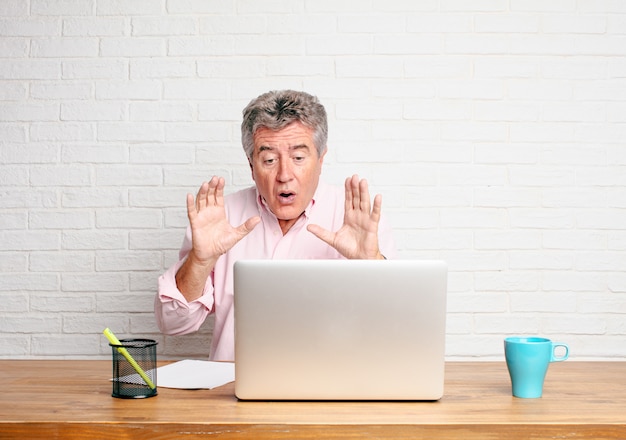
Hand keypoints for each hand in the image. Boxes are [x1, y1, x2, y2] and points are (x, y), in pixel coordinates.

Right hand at [176, 176, 259, 301]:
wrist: (211, 254)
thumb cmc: (221, 244)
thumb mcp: (237, 234)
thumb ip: (247, 226)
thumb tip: (258, 219)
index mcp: (219, 212)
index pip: (218, 196)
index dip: (219, 188)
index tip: (221, 179)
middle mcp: (209, 211)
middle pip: (210, 195)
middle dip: (212, 186)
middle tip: (215, 179)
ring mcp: (201, 216)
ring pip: (201, 200)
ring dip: (202, 192)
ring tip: (206, 184)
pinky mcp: (195, 222)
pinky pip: (191, 211)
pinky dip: (190, 203)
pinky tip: (190, 196)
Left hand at [307, 174, 383, 259]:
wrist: (360, 259)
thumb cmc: (350, 249)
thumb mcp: (332, 239)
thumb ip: (321, 232)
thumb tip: (309, 227)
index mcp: (349, 217)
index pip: (348, 200)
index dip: (348, 190)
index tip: (347, 179)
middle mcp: (358, 216)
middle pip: (356, 199)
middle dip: (355, 188)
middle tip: (354, 176)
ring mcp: (366, 220)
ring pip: (365, 203)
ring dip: (364, 192)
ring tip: (363, 181)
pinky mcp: (372, 226)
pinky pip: (375, 214)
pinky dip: (377, 206)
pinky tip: (377, 196)